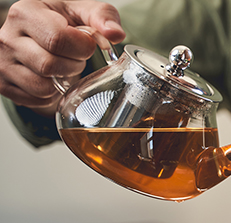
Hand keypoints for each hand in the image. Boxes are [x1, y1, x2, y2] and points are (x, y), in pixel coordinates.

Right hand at [0, 0, 124, 115]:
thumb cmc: (61, 22)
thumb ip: (102, 16)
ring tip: (63, 65)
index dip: (81, 47)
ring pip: (43, 87)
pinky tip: (51, 77)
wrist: (36, 35)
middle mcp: (7, 38)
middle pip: (50, 65)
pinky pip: (37, 99)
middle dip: (73, 64)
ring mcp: (3, 64)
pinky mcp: (5, 85)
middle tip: (75, 56)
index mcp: (25, 13)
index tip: (86, 44)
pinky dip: (52, 93)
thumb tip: (115, 34)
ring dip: (63, 80)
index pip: (58, 39)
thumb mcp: (81, 11)